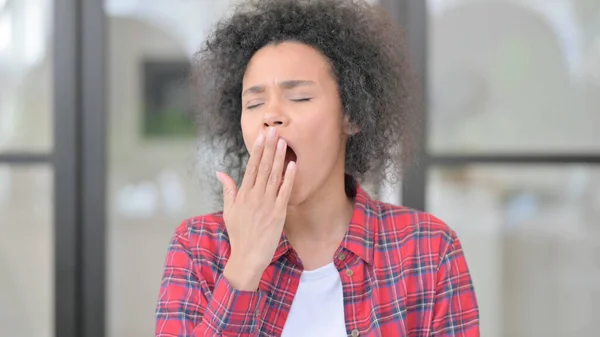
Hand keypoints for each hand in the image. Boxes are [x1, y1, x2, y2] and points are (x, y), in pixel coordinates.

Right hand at [216, 127, 295, 290]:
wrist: (247, 257)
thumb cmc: (239, 234)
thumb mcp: (229, 211)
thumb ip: (228, 190)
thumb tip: (220, 172)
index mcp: (243, 195)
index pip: (251, 167)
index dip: (257, 150)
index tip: (261, 135)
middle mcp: (254, 197)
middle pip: (263, 168)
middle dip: (269, 148)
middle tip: (275, 130)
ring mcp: (267, 205)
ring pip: (274, 176)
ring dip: (279, 158)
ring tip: (284, 142)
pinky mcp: (278, 214)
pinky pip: (285, 192)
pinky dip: (289, 178)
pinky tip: (293, 165)